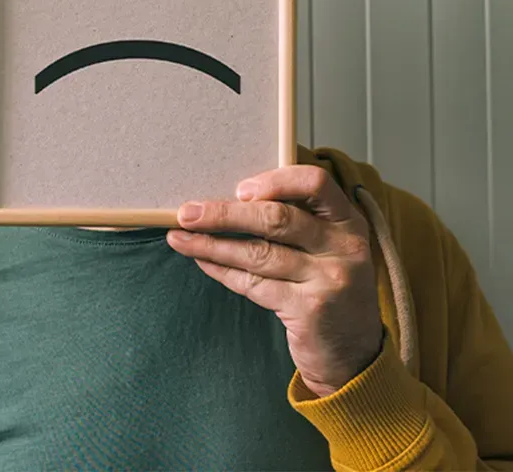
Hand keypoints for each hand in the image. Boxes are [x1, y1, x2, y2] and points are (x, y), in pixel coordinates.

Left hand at [166, 165, 383, 397]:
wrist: (355, 353)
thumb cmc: (329, 287)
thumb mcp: (327, 246)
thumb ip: (297, 219)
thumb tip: (232, 198)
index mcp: (348, 220)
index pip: (315, 182)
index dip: (275, 181)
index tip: (240, 189)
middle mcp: (344, 246)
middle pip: (276, 218)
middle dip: (224, 214)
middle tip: (187, 213)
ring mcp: (329, 279)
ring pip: (258, 253)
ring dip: (211, 244)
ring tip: (179, 237)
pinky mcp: (309, 309)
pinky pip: (254, 283)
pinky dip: (222, 270)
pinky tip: (202, 260)